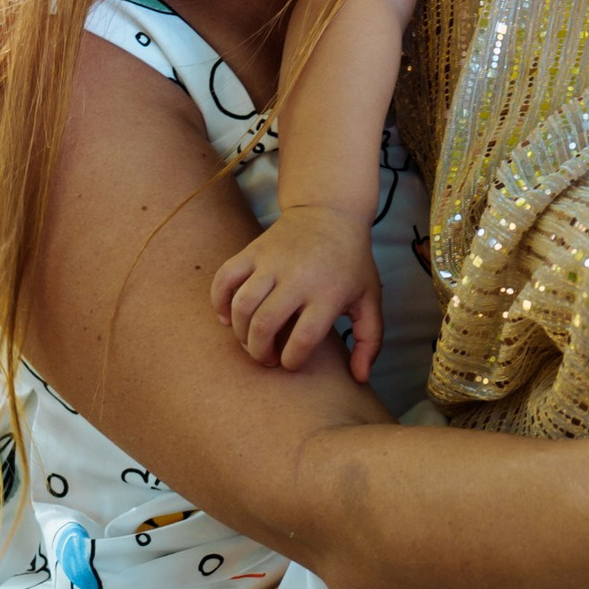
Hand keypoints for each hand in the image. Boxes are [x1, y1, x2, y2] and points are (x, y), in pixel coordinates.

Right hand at [212, 208, 384, 381]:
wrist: (331, 210)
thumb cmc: (351, 262)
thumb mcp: (369, 298)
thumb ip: (369, 340)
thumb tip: (360, 378)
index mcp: (328, 292)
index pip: (302, 340)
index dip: (291, 361)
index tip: (291, 362)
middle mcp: (298, 277)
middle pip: (265, 326)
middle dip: (260, 352)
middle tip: (267, 357)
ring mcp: (272, 262)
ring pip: (242, 306)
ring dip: (240, 333)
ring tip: (251, 340)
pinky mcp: (252, 251)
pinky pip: (224, 280)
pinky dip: (219, 302)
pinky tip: (228, 317)